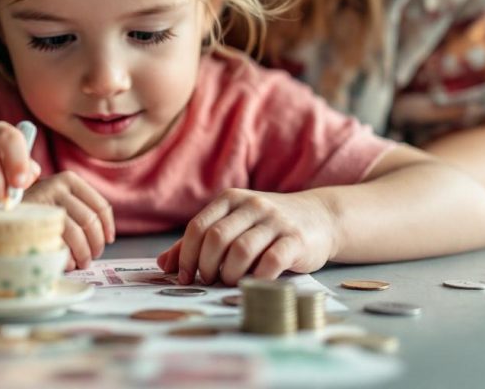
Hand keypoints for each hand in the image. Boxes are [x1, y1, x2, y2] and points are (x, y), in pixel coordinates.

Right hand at [22, 171, 115, 270]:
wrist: (1, 209)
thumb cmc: (36, 209)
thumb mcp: (59, 199)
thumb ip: (81, 210)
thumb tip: (104, 238)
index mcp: (69, 179)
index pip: (99, 205)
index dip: (108, 227)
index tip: (108, 241)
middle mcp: (56, 185)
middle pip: (89, 220)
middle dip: (95, 244)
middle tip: (92, 257)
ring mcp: (42, 202)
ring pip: (76, 233)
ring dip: (83, 254)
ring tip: (81, 263)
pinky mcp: (30, 219)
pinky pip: (57, 242)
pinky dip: (66, 257)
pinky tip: (66, 263)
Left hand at [156, 189, 336, 285]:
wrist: (320, 218)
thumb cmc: (267, 227)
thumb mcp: (233, 225)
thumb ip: (198, 243)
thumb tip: (163, 264)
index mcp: (231, 200)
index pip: (198, 227)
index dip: (186, 255)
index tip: (185, 277)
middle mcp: (252, 205)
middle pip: (216, 238)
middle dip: (206, 266)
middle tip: (208, 281)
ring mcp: (276, 221)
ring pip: (241, 250)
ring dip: (229, 274)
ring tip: (230, 282)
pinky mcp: (296, 240)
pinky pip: (271, 261)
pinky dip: (257, 278)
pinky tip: (253, 284)